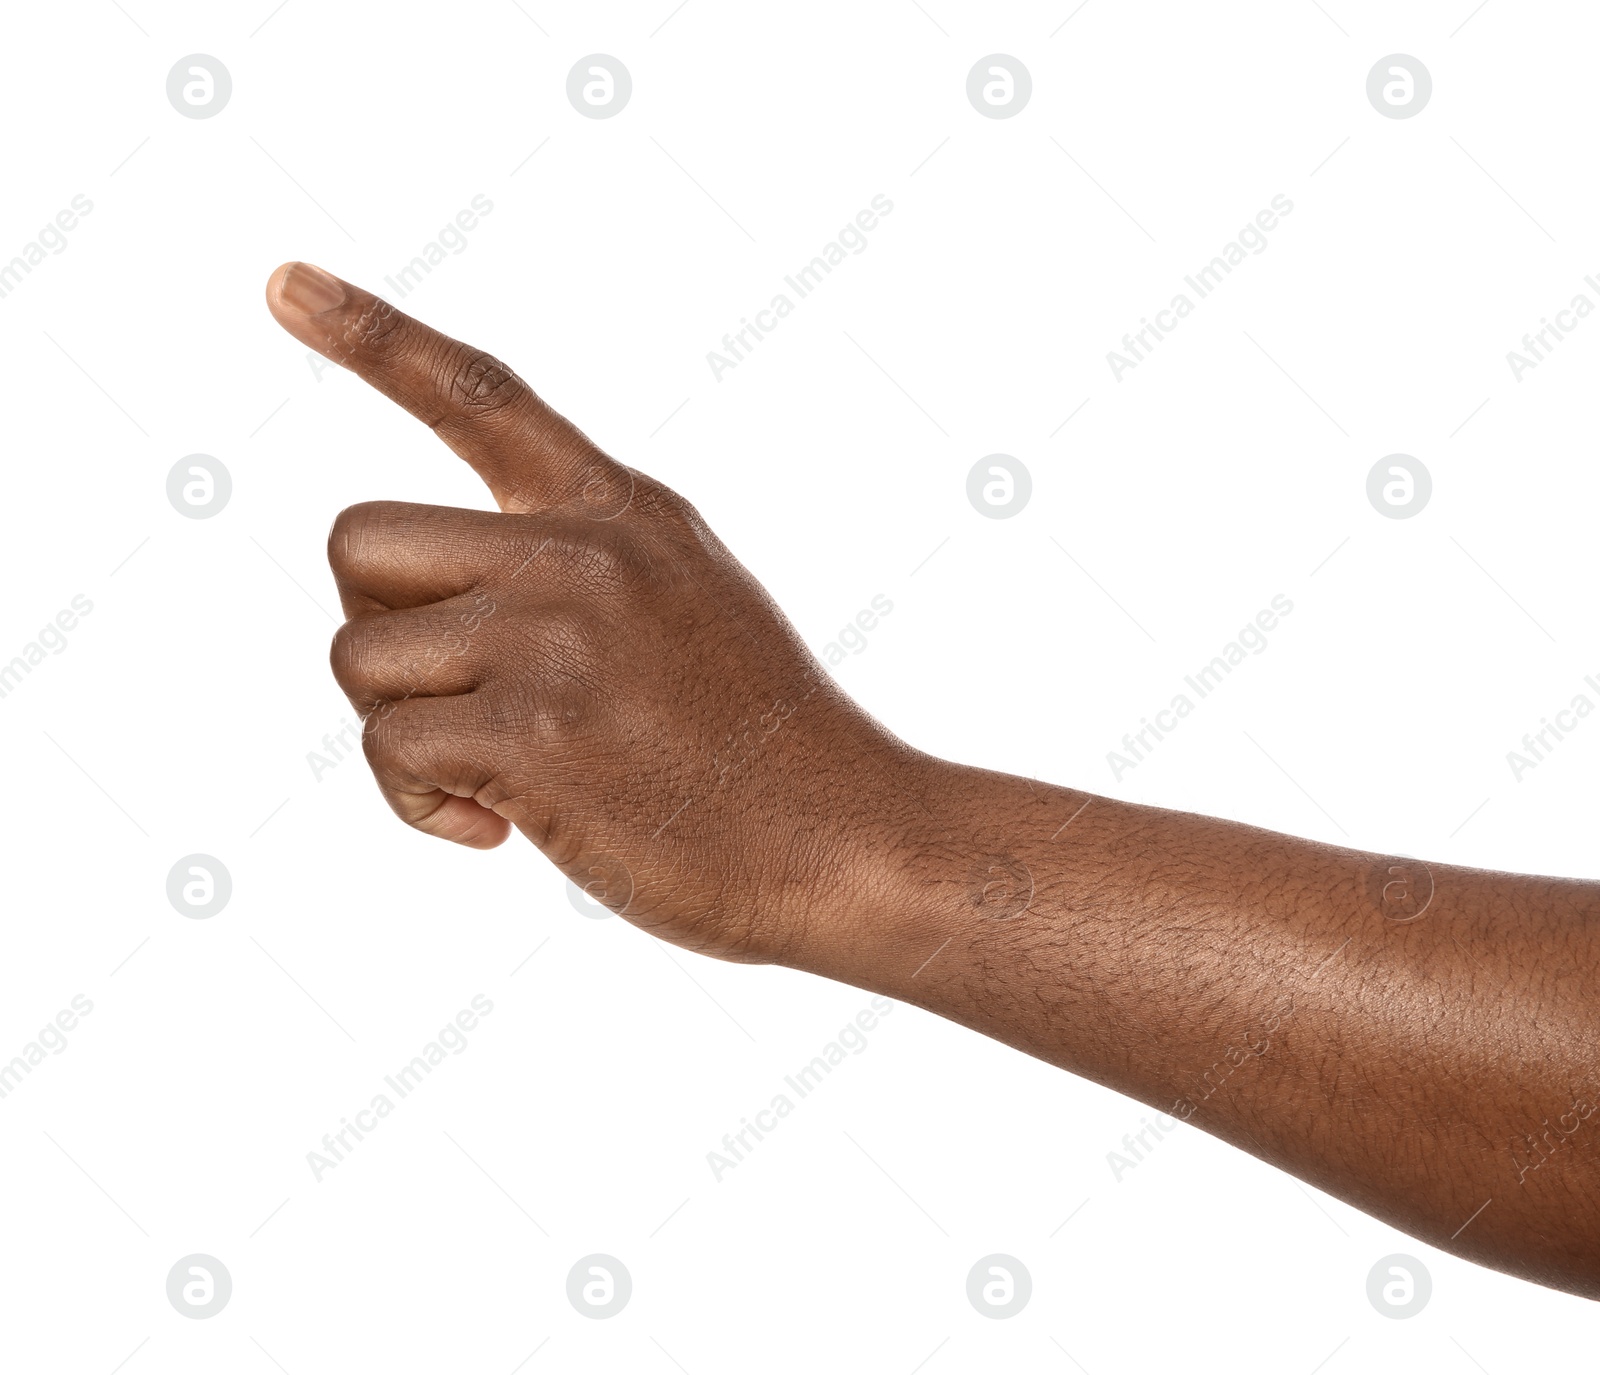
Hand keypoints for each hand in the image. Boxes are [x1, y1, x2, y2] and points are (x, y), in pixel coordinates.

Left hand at [266, 262, 925, 961]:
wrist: (849, 840)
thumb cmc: (769, 751)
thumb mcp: (695, 605)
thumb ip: (584, 574)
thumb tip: (443, 608)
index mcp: (627, 514)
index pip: (482, 395)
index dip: (373, 335)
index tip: (283, 284)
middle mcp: (582, 554)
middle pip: (359, 538)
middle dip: (376, 626)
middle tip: (448, 695)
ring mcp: (556, 636)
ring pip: (356, 655)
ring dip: (397, 731)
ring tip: (488, 777)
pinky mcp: (534, 732)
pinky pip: (389, 749)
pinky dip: (416, 803)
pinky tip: (496, 828)